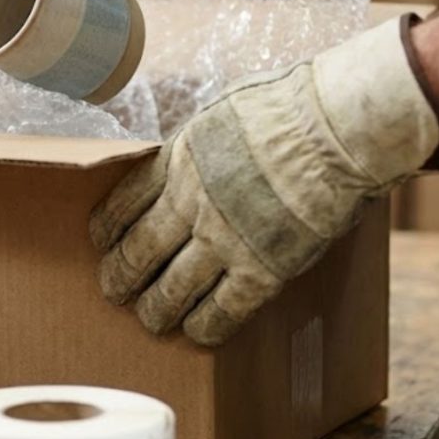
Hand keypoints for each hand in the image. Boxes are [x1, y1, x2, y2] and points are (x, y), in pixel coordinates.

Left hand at [90, 18, 438, 346]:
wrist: (336, 128)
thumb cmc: (290, 107)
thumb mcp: (222, 112)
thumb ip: (199, 143)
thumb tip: (188, 156)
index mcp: (179, 159)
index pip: (124, 204)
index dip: (108, 229)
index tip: (102, 242)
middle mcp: (191, 203)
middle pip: (138, 252)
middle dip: (120, 277)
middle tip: (113, 291)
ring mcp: (224, 240)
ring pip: (171, 290)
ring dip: (155, 309)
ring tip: (150, 319)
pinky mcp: (262, 270)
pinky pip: (222, 311)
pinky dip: (204, 325)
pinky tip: (198, 330)